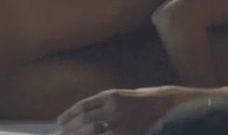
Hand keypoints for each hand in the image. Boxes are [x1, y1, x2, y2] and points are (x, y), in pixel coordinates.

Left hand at [57, 88, 181, 134]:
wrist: (169, 108)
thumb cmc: (145, 103)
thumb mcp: (123, 97)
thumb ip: (104, 104)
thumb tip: (84, 114)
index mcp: (111, 96)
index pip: (83, 106)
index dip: (68, 115)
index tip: (58, 123)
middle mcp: (113, 107)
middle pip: (84, 119)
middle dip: (69, 129)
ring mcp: (120, 122)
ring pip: (91, 131)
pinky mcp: (126, 133)